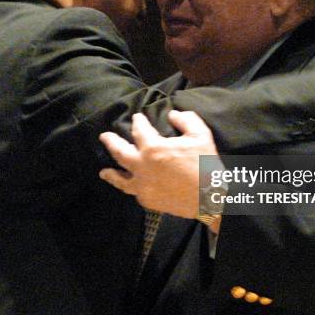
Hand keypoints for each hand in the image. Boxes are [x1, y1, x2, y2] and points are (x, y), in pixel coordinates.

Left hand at [99, 110, 218, 218]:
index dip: (138, 122)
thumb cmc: (206, 164)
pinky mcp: (148, 201)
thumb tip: (172, 114)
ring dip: (111, 174)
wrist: (211, 199)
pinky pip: (135, 192)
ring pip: (121, 179)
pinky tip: (130, 185)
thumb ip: (186, 119)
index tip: (137, 118)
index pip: (139, 130)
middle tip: (104, 137)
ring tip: (103, 171)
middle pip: (120, 152)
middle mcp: (142, 167)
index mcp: (153, 148)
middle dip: (111, 142)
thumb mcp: (201, 135)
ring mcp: (143, 186)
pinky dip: (130, 187)